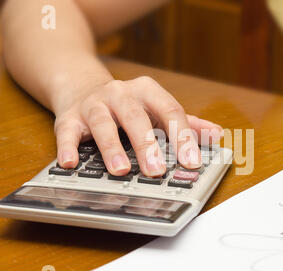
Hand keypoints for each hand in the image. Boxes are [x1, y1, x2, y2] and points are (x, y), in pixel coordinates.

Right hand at [53, 76, 222, 176]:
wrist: (83, 88)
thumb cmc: (128, 105)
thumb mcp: (157, 108)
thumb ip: (185, 122)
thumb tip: (216, 133)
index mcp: (147, 91)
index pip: (170, 111)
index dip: (182, 137)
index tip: (192, 161)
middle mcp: (121, 94)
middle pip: (136, 117)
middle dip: (147, 145)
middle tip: (157, 171)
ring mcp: (94, 104)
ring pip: (102, 123)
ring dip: (112, 148)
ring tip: (122, 170)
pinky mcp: (69, 116)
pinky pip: (67, 131)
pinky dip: (68, 147)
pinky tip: (71, 163)